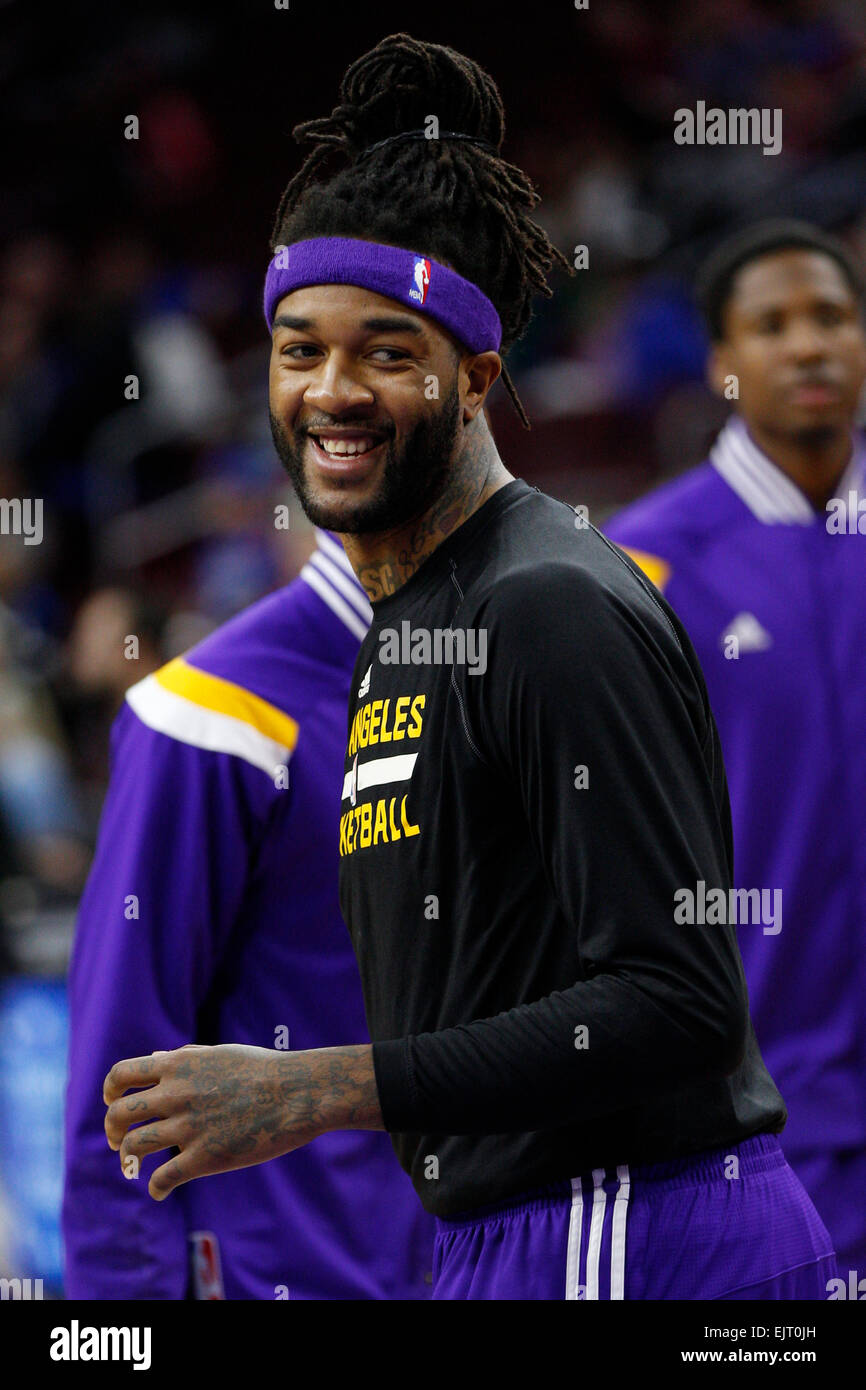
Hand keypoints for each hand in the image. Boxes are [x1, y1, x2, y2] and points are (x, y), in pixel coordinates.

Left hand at [103, 1042, 380, 1199]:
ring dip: (128, 1159)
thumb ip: (185, 1057)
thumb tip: (156, 1058)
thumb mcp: (220, 1053)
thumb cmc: (265, 1071)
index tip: (112, 1102)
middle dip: (112, 1130)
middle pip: (120, 1114)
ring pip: (134, 1147)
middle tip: (116, 1141)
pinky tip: (159, 1190)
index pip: (122, 1074)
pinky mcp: (205, 1158)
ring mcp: (189, 1127)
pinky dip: (154, 1188)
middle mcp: (177, 1094)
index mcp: (179, 1064)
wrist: (299, 1093)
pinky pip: (162, 1178)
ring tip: (134, 1166)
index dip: (110, 1091)